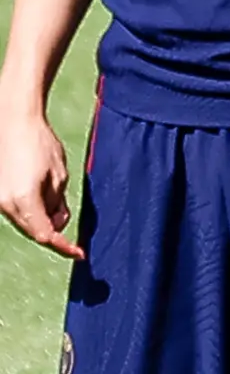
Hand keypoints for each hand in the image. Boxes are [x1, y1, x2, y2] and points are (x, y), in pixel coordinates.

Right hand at [0, 108, 77, 258]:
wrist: (13, 119)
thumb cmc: (39, 144)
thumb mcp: (59, 177)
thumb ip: (58, 205)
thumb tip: (56, 223)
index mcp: (23, 199)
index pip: (45, 235)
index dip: (64, 246)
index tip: (79, 254)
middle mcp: (4, 202)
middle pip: (33, 230)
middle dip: (53, 228)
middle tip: (64, 210)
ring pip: (23, 220)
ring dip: (41, 216)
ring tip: (50, 188)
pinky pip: (14, 208)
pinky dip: (30, 207)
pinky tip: (38, 187)